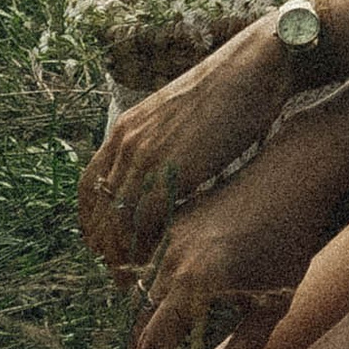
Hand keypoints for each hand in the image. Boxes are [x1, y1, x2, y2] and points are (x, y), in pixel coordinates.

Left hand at [79, 13, 302, 283]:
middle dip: (106, 249)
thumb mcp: (182, 118)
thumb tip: (165, 172)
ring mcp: (146, 156)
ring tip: (137, 282)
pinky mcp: (172, 169)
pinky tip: (162, 264)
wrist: (257, 66)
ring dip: (125, 257)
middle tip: (120, 276)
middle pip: (100, 211)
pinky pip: (146, 222)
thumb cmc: (231, 92)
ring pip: (119, 222)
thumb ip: (164, 144)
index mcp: (125, 129)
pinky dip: (149, 248)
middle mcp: (126, 143)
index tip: (105, 248)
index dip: (94, 223)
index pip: (91, 188)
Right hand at [117, 106, 348, 348]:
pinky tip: (160, 311)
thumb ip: (246, 348)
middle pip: (140, 324)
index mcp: (195, 283)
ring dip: (143, 329)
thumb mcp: (275, 300)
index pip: (151, 346)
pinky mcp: (173, 221)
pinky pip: (148, 266)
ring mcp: (169, 237)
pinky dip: (148, 295)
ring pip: (141, 294)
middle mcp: (172, 259)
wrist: (291, 175)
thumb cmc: (291, 240)